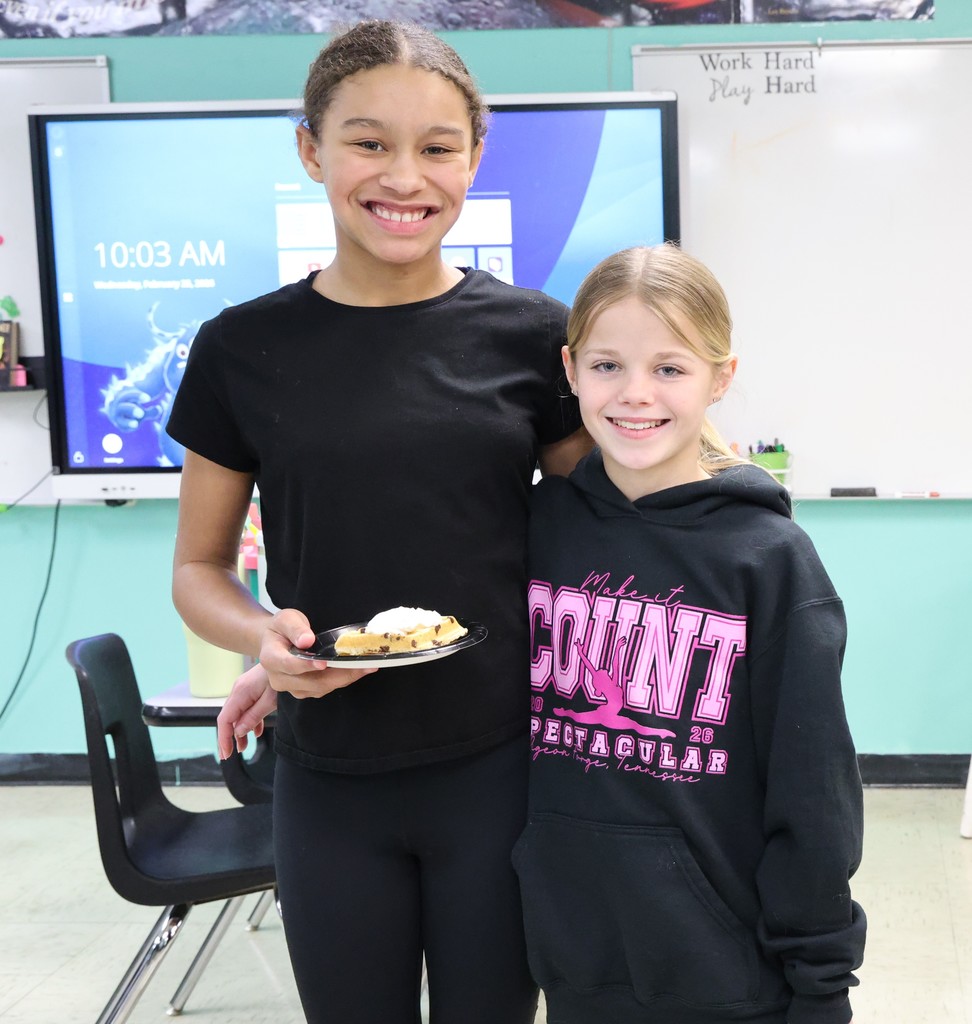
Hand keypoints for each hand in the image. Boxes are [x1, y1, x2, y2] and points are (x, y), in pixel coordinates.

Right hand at [216, 662, 275, 759]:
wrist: (288, 654)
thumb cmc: (282, 675)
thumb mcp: (270, 699)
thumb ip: (254, 716)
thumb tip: (239, 732)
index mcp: (240, 693)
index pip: (225, 720)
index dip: (224, 738)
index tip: (227, 754)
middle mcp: (238, 691)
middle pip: (228, 718)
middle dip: (228, 737)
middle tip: (229, 755)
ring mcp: (245, 689)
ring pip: (237, 714)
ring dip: (239, 731)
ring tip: (243, 747)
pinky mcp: (253, 689)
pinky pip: (246, 708)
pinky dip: (249, 722)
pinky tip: (256, 732)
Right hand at [257, 607, 377, 699]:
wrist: (277, 641)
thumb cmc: (282, 629)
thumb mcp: (285, 619)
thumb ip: (295, 628)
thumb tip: (306, 640)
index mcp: (270, 658)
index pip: (289, 665)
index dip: (306, 665)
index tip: (324, 663)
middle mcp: (279, 678)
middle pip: (311, 682)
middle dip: (339, 674)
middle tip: (362, 665)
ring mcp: (292, 688)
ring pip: (320, 688)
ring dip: (345, 679)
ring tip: (366, 667)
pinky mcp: (305, 692)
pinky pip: (325, 689)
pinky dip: (343, 680)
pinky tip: (358, 671)